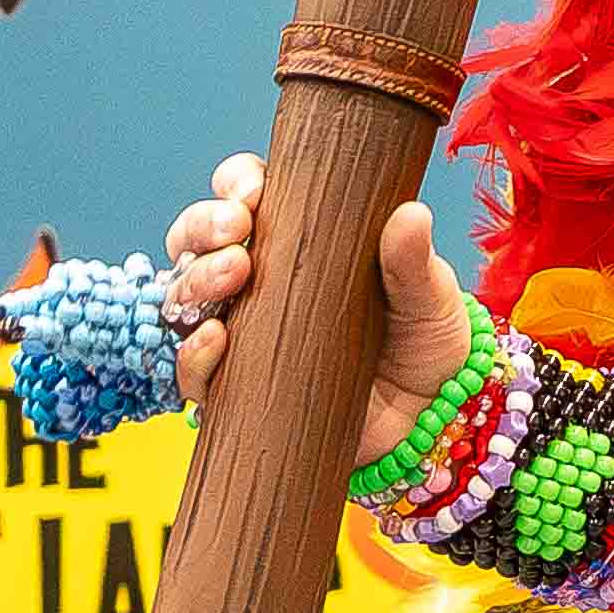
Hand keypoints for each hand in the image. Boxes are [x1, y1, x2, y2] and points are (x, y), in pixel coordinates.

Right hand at [160, 152, 477, 475]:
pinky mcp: (236, 393)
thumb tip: (411, 214)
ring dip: (195, 280)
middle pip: (197, 241)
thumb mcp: (429, 300)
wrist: (429, 427)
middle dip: (203, 226)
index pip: (245, 196)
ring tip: (232, 274)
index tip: (253, 190)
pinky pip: (194, 373)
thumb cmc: (425, 348)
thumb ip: (414, 262)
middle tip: (236, 228)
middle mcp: (256, 284)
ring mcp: (240, 336)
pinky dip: (194, 354)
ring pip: (184, 298)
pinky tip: (216, 337)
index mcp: (296, 243)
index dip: (236, 184)